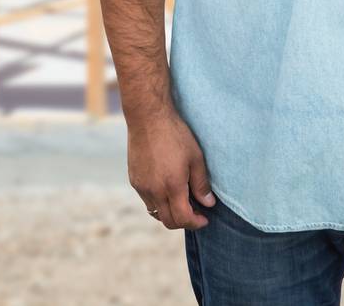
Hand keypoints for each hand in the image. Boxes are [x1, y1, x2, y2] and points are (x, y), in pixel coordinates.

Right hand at [127, 110, 215, 229]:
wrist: (148, 120)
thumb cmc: (176, 136)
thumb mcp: (196, 158)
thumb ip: (201, 184)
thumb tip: (209, 203)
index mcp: (171, 186)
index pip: (183, 218)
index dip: (195, 223)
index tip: (205, 219)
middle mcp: (153, 191)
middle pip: (167, 221)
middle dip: (184, 222)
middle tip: (197, 214)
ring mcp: (141, 187)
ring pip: (156, 212)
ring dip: (170, 213)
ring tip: (184, 203)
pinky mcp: (134, 181)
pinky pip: (147, 201)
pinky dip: (159, 203)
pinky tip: (169, 191)